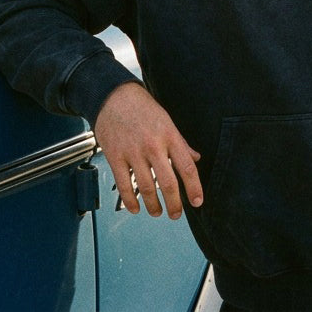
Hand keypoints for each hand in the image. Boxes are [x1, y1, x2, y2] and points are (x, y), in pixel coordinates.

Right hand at [93, 82, 203, 219]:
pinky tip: (136, 208)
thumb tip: (195, 158)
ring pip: (146, 188)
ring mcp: (133, 152)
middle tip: (176, 214)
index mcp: (169, 135)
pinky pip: (124, 186)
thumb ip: (181, 142)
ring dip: (153, 206)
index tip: (198, 202)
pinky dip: (130, 201)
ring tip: (157, 212)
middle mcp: (153, 145)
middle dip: (175, 204)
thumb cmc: (142, 108)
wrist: (114, 96)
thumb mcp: (167, 121)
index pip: (187, 167)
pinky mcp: (115, 157)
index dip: (194, 188)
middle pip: (168, 183)